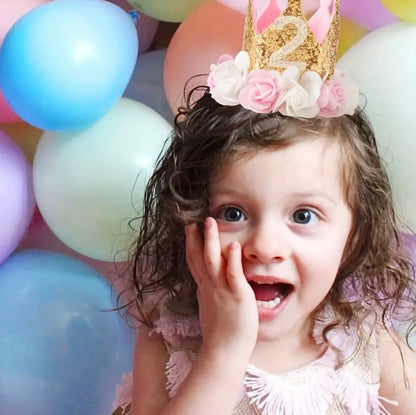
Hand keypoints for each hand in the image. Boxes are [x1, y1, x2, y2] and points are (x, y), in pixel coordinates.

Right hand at [185, 217, 257, 362]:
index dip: (191, 245)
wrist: (224, 351)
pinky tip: (233, 245)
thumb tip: (204, 284)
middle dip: (197, 238)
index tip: (189, 229)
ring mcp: (222, 290)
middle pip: (199, 258)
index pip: (194, 262)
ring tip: (211, 223)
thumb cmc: (219, 332)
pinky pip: (233, 275)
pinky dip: (232, 260)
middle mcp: (210, 286)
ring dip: (211, 241)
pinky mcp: (238, 296)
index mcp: (204, 288)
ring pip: (213, 261)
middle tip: (194, 220)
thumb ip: (207, 292)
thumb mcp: (208, 306)